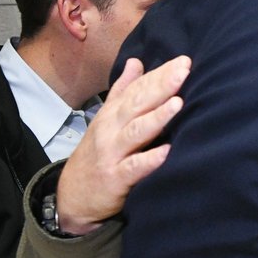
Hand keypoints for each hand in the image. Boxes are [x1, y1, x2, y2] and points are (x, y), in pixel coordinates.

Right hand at [57, 55, 190, 234]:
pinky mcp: (115, 178)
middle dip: (161, 86)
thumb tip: (136, 61)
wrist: (73, 196)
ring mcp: (112, 153)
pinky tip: (167, 151)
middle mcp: (111, 129)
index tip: (183, 60)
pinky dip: (150, 160)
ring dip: (157, 117)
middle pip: (137, 103)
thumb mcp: (106, 119)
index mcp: (113, 113)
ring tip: (178, 103)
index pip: (137, 89)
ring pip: (136, 131)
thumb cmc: (98, 153)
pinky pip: (133, 167)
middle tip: (184, 69)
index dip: (159, 74)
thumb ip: (123, 91)